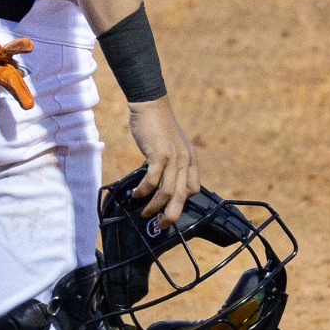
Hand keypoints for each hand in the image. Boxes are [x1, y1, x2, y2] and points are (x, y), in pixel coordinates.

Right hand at [127, 97, 199, 226]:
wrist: (150, 104)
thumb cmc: (157, 125)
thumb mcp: (171, 145)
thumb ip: (170, 162)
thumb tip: (159, 181)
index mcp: (190, 159)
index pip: (193, 188)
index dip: (183, 201)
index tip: (169, 208)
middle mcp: (185, 160)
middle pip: (182, 196)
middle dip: (171, 214)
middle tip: (161, 224)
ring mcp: (174, 158)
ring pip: (167, 192)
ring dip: (155, 206)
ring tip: (144, 212)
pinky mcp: (159, 154)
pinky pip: (152, 181)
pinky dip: (144, 191)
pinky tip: (136, 194)